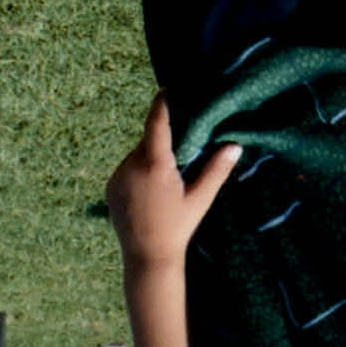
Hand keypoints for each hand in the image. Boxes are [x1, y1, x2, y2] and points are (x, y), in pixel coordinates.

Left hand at [106, 92, 242, 267]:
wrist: (147, 257)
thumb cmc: (178, 228)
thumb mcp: (199, 199)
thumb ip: (216, 170)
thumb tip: (235, 146)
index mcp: (155, 164)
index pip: (157, 122)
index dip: (162, 103)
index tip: (168, 89)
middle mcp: (132, 165)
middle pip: (149, 141)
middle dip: (163, 143)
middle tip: (180, 154)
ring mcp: (118, 176)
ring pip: (137, 156)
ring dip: (151, 161)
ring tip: (165, 185)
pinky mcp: (110, 187)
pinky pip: (127, 171)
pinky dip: (138, 174)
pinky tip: (151, 195)